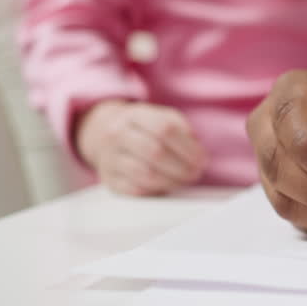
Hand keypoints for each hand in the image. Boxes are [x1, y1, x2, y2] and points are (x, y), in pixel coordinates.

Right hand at [75, 100, 207, 195]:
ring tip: (184, 180)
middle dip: (182, 167)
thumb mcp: (163, 117)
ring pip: (145, 174)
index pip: (165, 129)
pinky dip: (156, 190)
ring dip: (171, 181)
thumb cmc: (145, 128)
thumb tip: (196, 151)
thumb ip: (182, 129)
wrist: (104, 133)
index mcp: (135, 115)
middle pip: (155, 152)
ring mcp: (109, 157)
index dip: (188, 147)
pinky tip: (167, 185)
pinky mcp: (109, 179)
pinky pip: (135, 189)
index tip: (202, 159)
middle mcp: (117, 134)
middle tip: (196, 173)